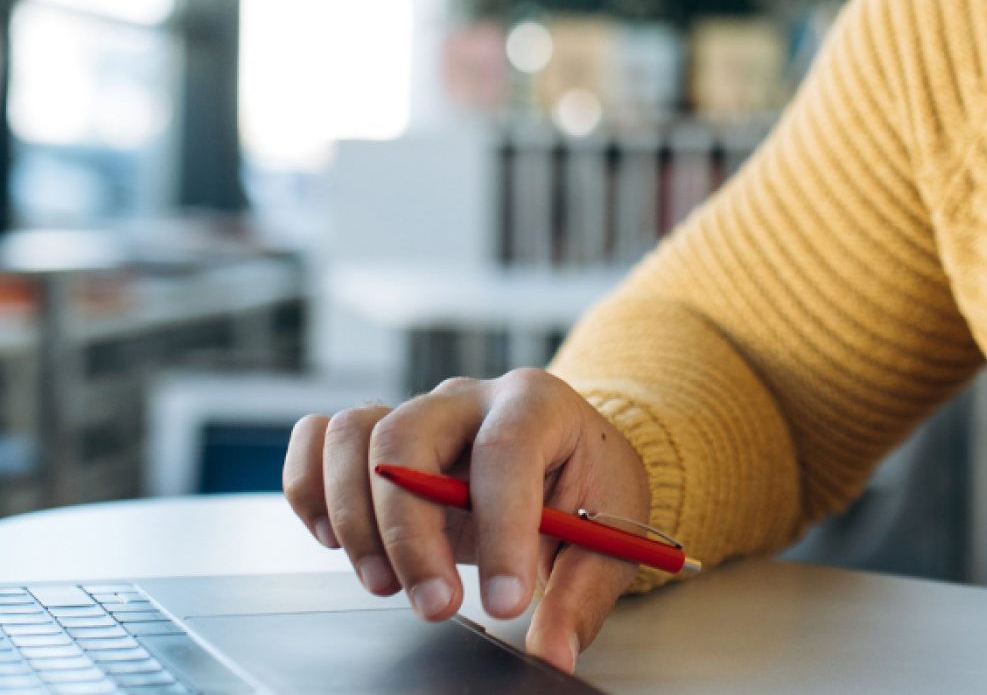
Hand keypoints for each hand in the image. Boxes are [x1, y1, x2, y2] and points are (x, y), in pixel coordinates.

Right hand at [281, 368, 649, 672]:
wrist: (571, 459)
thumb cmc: (588, 490)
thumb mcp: (609, 539)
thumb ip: (579, 599)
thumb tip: (552, 654)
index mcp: (539, 405)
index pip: (506, 452)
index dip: (500, 531)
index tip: (504, 604)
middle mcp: (470, 399)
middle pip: (405, 438)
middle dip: (408, 533)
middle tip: (434, 605)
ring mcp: (418, 411)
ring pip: (352, 435)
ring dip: (356, 519)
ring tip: (385, 584)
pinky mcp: (378, 436)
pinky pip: (317, 438)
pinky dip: (310, 488)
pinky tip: (337, 541)